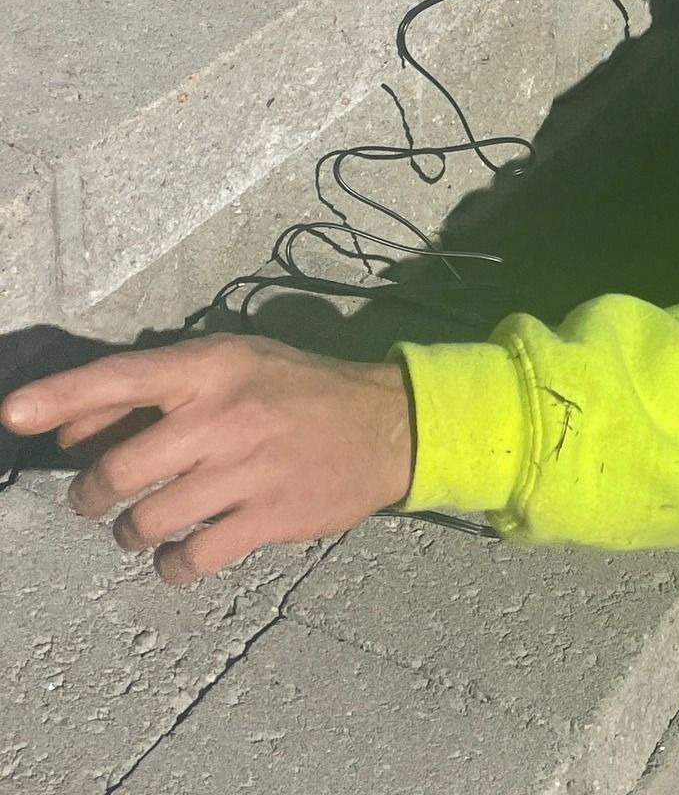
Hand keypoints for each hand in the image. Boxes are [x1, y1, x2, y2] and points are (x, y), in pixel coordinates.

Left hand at [0, 333, 413, 586]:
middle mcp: (224, 415)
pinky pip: (190, 559)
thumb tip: (72, 429)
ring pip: (146, 521)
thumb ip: (157, 390)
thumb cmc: (299, 390)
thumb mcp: (234, 365)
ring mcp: (246, 469)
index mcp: (212, 367)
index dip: (62, 397)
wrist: (387, 423)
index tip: (12, 414)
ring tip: (148, 526)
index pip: (122, 377)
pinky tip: (183, 554)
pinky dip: (173, 566)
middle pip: (119, 470)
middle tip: (99, 500)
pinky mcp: (268, 517)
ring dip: (131, 533)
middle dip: (92, 495)